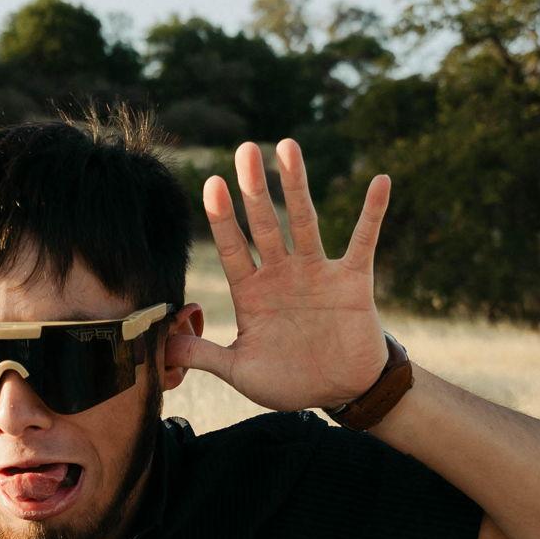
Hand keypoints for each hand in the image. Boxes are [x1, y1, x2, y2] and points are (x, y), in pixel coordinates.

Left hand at [165, 139, 392, 412]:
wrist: (340, 392)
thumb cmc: (289, 381)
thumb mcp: (240, 371)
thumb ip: (202, 355)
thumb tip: (159, 346)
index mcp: (252, 293)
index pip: (232, 248)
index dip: (222, 218)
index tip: (211, 183)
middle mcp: (282, 274)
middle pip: (264, 224)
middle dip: (254, 189)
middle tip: (244, 150)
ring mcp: (317, 273)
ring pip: (304, 221)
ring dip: (297, 185)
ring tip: (287, 146)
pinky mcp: (352, 280)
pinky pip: (364, 241)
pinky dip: (373, 213)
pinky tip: (380, 182)